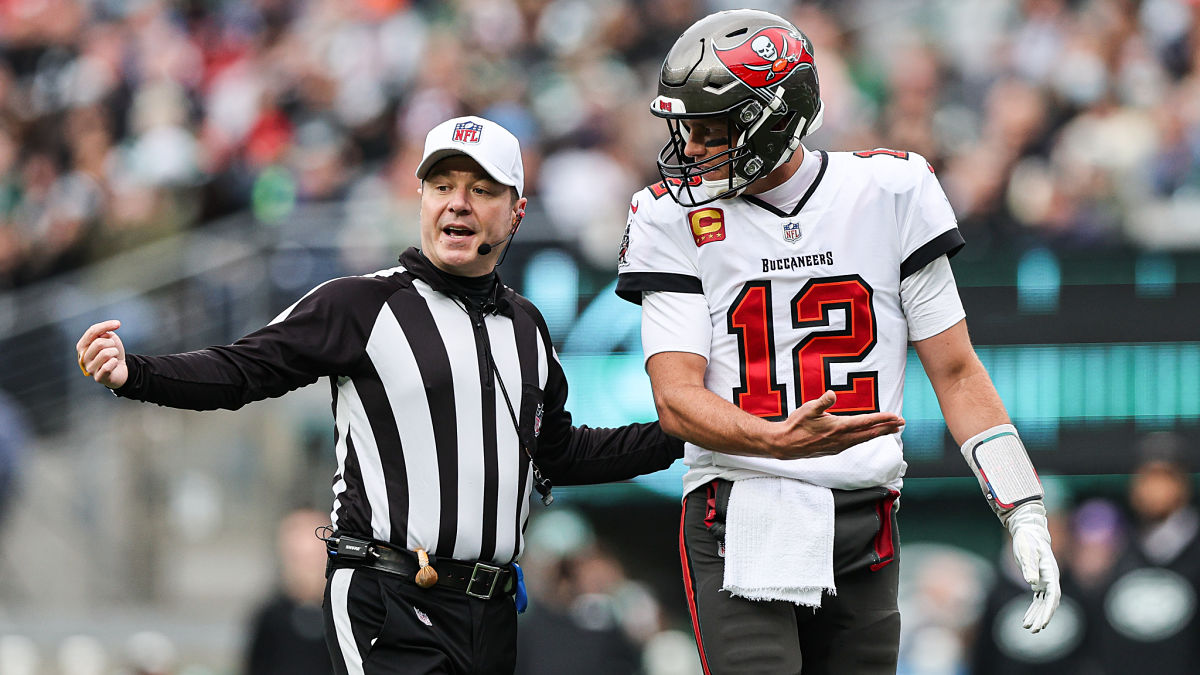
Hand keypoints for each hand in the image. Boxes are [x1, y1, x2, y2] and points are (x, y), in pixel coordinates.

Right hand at [76, 319, 127, 388]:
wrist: (119, 369)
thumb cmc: (112, 352)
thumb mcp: (109, 338)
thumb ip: (104, 332)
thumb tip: (106, 332)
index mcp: (82, 346)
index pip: (92, 331)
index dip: (106, 325)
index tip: (118, 324)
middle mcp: (82, 357)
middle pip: (99, 343)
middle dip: (111, 343)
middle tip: (113, 348)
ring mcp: (89, 368)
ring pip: (106, 354)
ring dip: (115, 353)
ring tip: (113, 356)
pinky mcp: (98, 377)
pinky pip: (108, 366)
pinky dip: (115, 363)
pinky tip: (113, 364)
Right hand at [771, 390, 904, 458]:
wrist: (785, 445)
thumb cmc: (796, 424)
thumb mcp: (807, 409)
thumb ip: (822, 402)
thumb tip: (832, 394)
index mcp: (838, 427)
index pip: (866, 422)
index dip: (882, 419)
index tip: (896, 417)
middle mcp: (842, 439)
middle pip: (870, 433)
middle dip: (887, 428)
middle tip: (902, 423)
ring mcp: (839, 446)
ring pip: (864, 439)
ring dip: (878, 433)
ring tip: (891, 430)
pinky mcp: (834, 449)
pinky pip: (855, 443)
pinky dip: (866, 438)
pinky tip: (868, 436)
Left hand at [1005, 501, 1060, 632]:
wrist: (1028, 531)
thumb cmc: (1027, 540)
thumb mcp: (1026, 551)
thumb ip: (1030, 566)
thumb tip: (1032, 583)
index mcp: (1050, 573)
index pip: (1053, 596)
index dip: (1048, 610)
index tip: (1043, 622)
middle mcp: (1050, 579)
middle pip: (1049, 603)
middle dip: (1042, 617)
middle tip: (1034, 630)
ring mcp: (1045, 580)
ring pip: (1043, 603)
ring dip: (1037, 616)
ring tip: (1028, 628)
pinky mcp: (1038, 580)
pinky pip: (1037, 599)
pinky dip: (1033, 609)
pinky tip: (1026, 619)